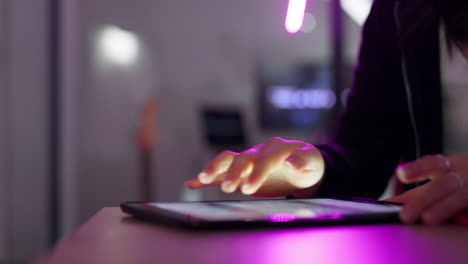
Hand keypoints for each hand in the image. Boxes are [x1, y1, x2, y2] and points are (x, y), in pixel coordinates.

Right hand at [185, 137, 324, 196]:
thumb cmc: (309, 164)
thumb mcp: (313, 162)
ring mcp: (248, 160)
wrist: (302, 167)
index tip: (248, 189)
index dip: (256, 173)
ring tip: (203, 178)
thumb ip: (303, 160)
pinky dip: (207, 176)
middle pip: (242, 158)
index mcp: (276, 148)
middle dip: (234, 173)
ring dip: (215, 168)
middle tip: (228, 188)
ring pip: (227, 159)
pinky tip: (192, 182)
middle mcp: (258, 151)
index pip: (264, 159)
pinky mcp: (241, 171)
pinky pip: (222, 172)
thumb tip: (290, 161)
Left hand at [387, 154, 466, 224]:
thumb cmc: (463, 181)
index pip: (434, 163)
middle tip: (405, 215)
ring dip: (443, 208)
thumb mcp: (444, 180)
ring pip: (461, 196)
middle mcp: (465, 173)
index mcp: (451, 166)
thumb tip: (392, 204)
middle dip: (423, 200)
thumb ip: (421, 193)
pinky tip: (462, 221)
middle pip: (444, 184)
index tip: (401, 174)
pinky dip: (466, 215)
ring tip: (427, 219)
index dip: (418, 168)